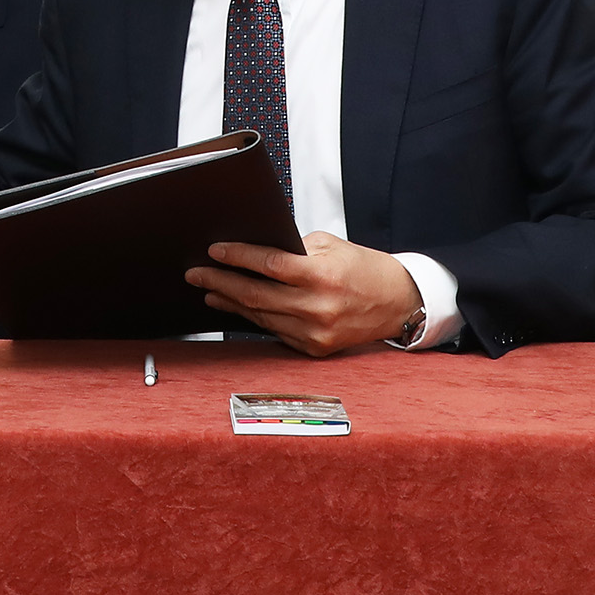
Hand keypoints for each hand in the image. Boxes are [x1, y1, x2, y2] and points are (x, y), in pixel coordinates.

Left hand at [187, 233, 424, 356]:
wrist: (398, 303)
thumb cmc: (364, 268)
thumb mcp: (331, 245)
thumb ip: (294, 248)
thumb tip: (253, 249)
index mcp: (322, 276)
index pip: (269, 265)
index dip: (238, 257)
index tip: (214, 251)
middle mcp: (317, 308)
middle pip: (256, 295)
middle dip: (221, 283)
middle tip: (195, 274)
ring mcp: (315, 333)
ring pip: (261, 317)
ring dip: (232, 303)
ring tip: (210, 291)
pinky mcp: (314, 349)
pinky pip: (275, 332)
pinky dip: (255, 319)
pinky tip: (238, 308)